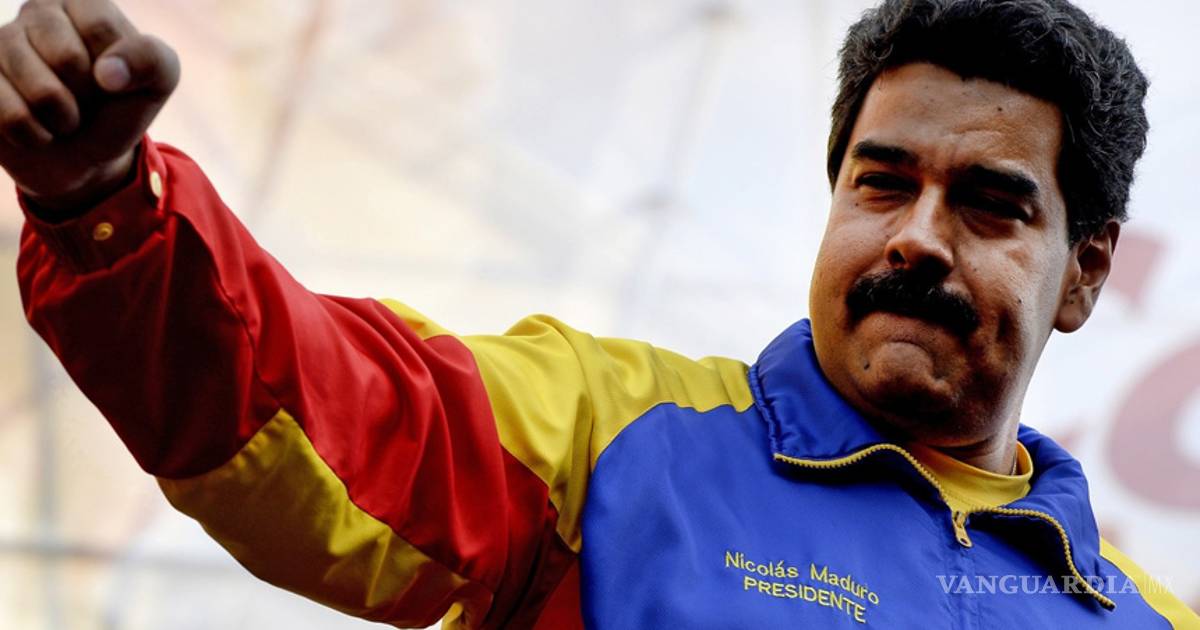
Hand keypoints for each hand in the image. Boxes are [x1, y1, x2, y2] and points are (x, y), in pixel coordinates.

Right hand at [0, 0, 178, 211]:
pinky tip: (37, 129)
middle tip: (88, 101)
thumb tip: (108, 73)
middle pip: (67, 58)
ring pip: (39, 91)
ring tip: (65, 117)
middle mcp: (37, 12)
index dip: (116, 69)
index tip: (116, 79)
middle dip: (88, 96)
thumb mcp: (157, 82)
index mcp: (83, 3)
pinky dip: (35, 135)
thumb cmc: (120, 107)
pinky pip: (9, 115)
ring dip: (64, 120)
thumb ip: (153, 61)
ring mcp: (1, 42)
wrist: (84, 154)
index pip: (99, 28)